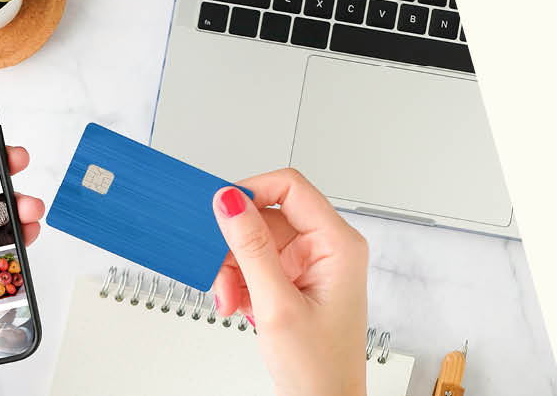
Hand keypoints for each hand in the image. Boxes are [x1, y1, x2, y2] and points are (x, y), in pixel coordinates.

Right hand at [210, 169, 368, 395]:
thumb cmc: (320, 369)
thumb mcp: (277, 305)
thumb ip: (251, 249)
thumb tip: (230, 202)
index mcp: (338, 245)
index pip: (291, 187)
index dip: (251, 191)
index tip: (219, 211)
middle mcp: (326, 249)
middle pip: (266, 217)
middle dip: (235, 247)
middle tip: (219, 274)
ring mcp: (309, 266)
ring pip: (255, 243)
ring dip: (232, 270)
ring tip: (229, 301)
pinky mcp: (293, 283)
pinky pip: (255, 266)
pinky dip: (239, 284)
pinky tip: (239, 307)